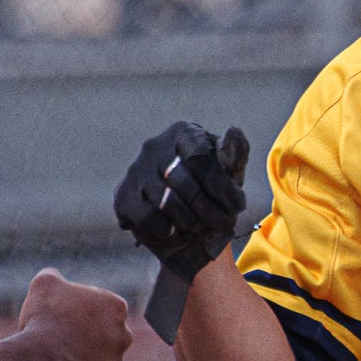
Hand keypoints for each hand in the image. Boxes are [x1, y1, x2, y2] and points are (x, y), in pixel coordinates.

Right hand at [0, 269, 131, 360]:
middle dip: (84, 332)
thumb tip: (53, 276)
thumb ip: (54, 277)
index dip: (79, 307)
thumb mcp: (44, 285)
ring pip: (96, 358)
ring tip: (54, 353)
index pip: (100, 304)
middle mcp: (123, 336)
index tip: (61, 311)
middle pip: (102, 332)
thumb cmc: (45, 319)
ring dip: (80, 356)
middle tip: (58, 333)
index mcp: (116, 307)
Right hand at [115, 123, 249, 278]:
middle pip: (185, 184)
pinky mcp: (123, 195)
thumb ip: (234, 153)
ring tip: (201, 227)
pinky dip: (167, 229)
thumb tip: (234, 131)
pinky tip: (176, 230)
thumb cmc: (211, 189)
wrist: (184, 219)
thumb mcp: (230, 172)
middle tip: (224, 224)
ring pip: (167, 202)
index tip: (237, 207)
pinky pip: (148, 217)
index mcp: (183, 133)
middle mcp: (155, 146)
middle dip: (210, 210)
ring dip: (191, 222)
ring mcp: (136, 170)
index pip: (202, 159)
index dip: (222, 187)